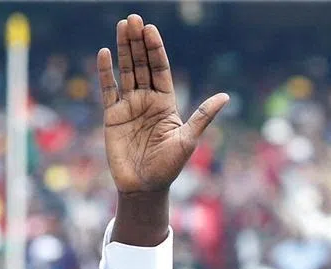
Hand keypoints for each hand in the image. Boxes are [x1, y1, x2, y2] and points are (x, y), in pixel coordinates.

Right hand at [98, 14, 228, 195]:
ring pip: (126, 71)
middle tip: (133, 20)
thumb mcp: (188, 140)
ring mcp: (129, 106)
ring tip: (121, 26)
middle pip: (142, 65)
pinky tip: (104, 54)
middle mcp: (147, 100)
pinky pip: (108, 90)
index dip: (155, 49)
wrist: (144, 187)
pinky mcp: (112, 116)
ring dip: (123, 49)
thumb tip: (226, 97)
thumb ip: (202, 116)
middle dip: (138, 43)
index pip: (160, 69)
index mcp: (166, 103)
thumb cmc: (169, 167)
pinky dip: (105, 73)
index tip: (150, 30)